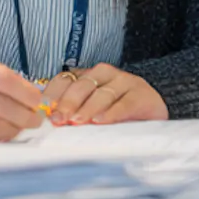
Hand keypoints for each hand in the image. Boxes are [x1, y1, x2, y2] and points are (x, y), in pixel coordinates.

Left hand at [40, 63, 168, 125]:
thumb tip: (47, 124)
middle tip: (59, 120)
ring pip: (102, 93)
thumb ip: (71, 113)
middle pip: (82, 85)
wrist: (153, 113)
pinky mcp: (141, 94)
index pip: (65, 79)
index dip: (53, 95)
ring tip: (78, 121)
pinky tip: (101, 121)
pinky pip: (124, 103)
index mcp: (88, 76)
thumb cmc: (117, 115)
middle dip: (68, 103)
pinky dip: (112, 112)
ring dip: (88, 108)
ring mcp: (125, 82)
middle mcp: (105, 74)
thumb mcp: (91, 112)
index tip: (45, 112)